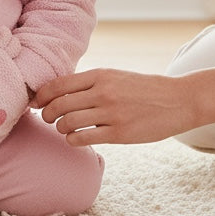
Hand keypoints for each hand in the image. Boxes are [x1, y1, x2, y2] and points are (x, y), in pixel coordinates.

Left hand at [33, 68, 197, 145]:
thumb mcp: (115, 76)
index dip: (42, 95)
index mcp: (99, 75)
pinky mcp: (120, 134)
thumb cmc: (142, 89)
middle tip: (46, 118)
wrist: (178, 100)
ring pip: (68, 122)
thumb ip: (89, 82)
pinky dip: (73, 140)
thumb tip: (58, 91)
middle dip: (47, 113)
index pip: (58, 84)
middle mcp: (103, 92)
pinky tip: (75, 139)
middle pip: (59, 104)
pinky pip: (84, 138)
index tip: (36, 102)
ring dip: (60, 127)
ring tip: (63, 128)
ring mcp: (111, 113)